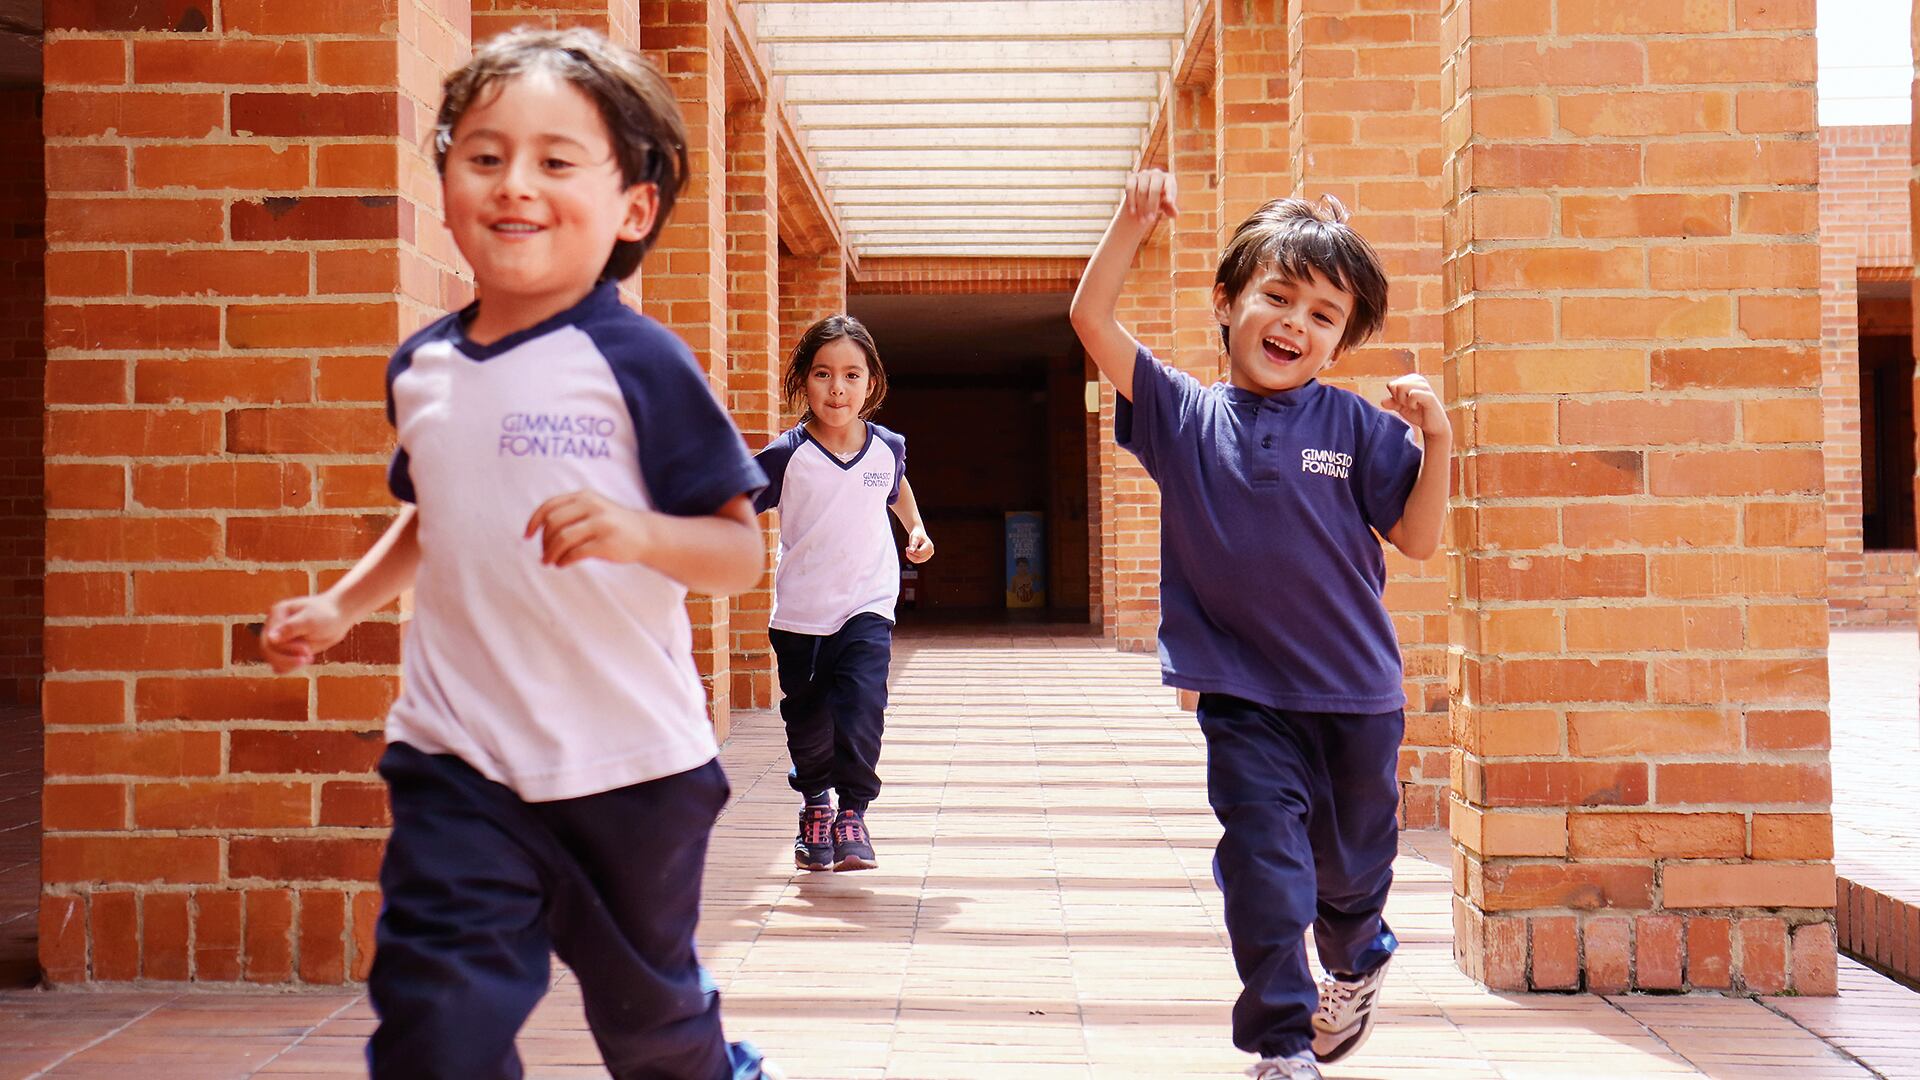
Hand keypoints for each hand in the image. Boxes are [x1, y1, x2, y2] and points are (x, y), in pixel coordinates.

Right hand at [261, 594, 350, 673]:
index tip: (306, 650)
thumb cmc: (326, 614)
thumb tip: (270, 638)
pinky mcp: (287, 648)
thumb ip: (290, 628)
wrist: (338, 616)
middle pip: (268, 650)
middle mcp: (274, 626)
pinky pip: (280, 663)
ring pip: (272, 658)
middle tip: (307, 659)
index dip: (286, 648)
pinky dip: (288, 667)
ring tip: (308, 659)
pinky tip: (302, 663)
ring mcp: (280, 637)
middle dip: (286, 659)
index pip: (270, 638)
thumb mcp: (310, 620)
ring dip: (288, 664)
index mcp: (277, 614)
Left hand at [525, 489, 655, 567]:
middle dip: (544, 542)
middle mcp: (592, 507)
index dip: (534, 521)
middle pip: (553, 523)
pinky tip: (563, 564)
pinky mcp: (606, 543)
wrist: (645, 534)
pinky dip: (564, 560)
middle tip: (545, 554)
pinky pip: (576, 553)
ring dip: (551, 553)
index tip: (527, 536)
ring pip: (562, 539)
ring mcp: (600, 524)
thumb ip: (569, 512)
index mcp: (584, 497)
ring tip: (550, 562)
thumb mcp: (592, 508)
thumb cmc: (612, 524)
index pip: (549, 506)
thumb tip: (539, 529)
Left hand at [903, 527, 934, 563]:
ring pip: (917, 561)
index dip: (912, 551)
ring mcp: (928, 556)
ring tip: (909, 549)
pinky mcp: (925, 557)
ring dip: (911, 556)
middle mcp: (931, 552)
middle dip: (911, 555)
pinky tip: (911, 551)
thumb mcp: (915, 537)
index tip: (907, 547)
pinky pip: (917, 561)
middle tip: (907, 549)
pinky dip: (912, 557)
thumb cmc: (917, 534)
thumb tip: (911, 551)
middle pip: (919, 558)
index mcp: (929, 546)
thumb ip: (913, 544)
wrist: (919, 534)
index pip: (920, 553)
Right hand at [1122, 169, 1178, 227]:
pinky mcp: (1132, 177)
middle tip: (1151, 220)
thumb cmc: (1160, 201)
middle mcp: (1156, 173)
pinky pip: (1131, 188)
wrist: (1145, 196)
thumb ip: (1170, 209)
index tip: (1170, 202)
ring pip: (1142, 190)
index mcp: (1168, 178)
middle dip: (1152, 205)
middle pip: (1155, 189)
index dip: (1170, 192)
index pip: (1170, 184)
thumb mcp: (1166, 206)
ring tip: (1142, 220)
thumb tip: (1175, 214)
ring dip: (1142, 207)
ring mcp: (1144, 174)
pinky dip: (1131, 201)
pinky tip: (1133, 212)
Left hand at [1380, 374, 1450, 440]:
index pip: (1391, 385)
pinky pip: (1412, 394)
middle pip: (1395, 385)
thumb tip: (1382, 402)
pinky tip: (1419, 407)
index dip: (1395, 397)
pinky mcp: (1429, 395)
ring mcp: (1425, 386)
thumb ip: (1392, 403)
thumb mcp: (1401, 408)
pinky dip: (1411, 404)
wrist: (1432, 425)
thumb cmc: (1417, 414)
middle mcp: (1419, 379)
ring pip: (1401, 387)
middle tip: (1410, 405)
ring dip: (1405, 402)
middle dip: (1399, 399)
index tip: (1406, 403)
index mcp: (1411, 379)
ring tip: (1415, 406)